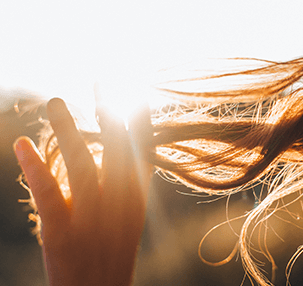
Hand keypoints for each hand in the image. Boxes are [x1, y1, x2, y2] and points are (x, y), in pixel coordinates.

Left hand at [14, 98, 152, 285]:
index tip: (133, 91)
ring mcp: (92, 218)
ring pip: (82, 166)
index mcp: (137, 199)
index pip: (144, 151)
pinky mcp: (63, 234)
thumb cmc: (113, 252)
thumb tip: (119, 147)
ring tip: (56, 102)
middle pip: (116, 151)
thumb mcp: (129, 216)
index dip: (140, 120)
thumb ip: (126, 182)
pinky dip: (36, 169)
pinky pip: (50, 195)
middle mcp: (120, 205)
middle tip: (99, 82)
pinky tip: (22, 146)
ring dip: (68, 130)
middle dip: (109, 114)